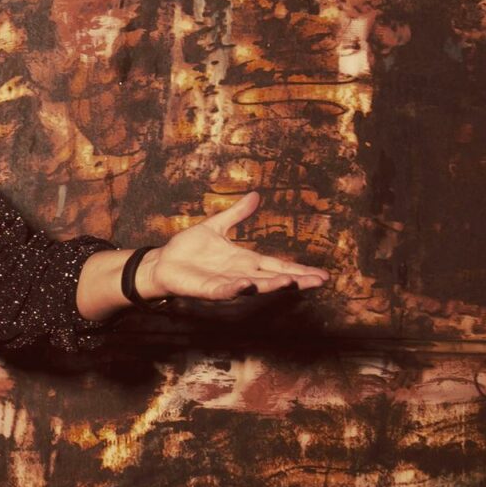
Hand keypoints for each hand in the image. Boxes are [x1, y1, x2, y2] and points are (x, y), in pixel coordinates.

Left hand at [142, 191, 330, 300]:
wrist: (163, 262)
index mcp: (245, 260)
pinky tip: (247, 285)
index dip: (299, 270)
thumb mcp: (216, 226)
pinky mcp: (207, 289)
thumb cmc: (188, 248)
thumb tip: (256, 196)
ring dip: (270, 284)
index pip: (278, 265)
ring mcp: (225, 282)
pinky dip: (235, 289)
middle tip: (319, 281)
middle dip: (295, 279)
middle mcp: (240, 273)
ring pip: (253, 285)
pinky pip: (223, 290)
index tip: (323, 275)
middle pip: (273, 278)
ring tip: (290, 282)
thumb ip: (237, 214)